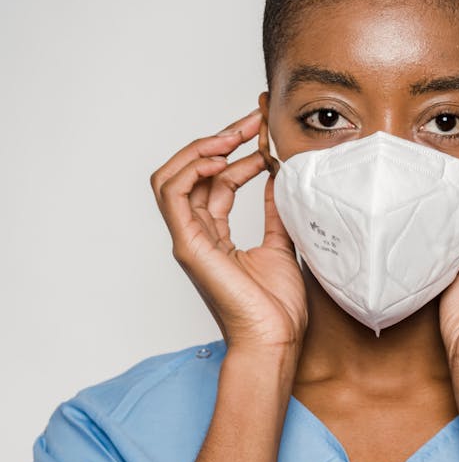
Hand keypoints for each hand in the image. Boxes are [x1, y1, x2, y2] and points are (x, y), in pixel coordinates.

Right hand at [151, 109, 307, 355]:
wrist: (275, 340)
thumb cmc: (277, 308)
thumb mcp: (282, 245)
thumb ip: (274, 212)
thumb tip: (278, 179)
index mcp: (215, 236)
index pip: (216, 181)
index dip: (238, 152)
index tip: (266, 136)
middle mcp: (197, 235)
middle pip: (193, 173)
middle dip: (220, 139)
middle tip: (252, 121)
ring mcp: (189, 240)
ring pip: (172, 177)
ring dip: (202, 148)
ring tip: (235, 134)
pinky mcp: (188, 246)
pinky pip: (173, 195)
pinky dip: (192, 169)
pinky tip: (221, 159)